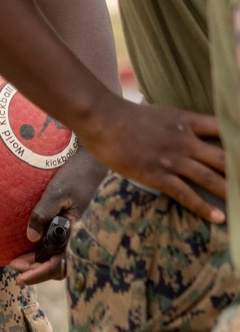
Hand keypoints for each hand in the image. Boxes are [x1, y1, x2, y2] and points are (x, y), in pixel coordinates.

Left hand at [10, 145, 104, 285]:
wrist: (95, 159)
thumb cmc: (78, 173)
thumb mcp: (57, 192)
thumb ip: (42, 214)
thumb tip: (31, 238)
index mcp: (80, 232)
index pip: (59, 264)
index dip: (39, 274)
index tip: (20, 278)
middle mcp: (83, 237)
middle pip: (59, 265)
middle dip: (36, 270)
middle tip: (14, 266)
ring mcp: (81, 233)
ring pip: (61, 258)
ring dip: (40, 262)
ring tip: (19, 261)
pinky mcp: (78, 227)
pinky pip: (64, 247)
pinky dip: (47, 252)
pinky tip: (33, 248)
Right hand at [81, 94, 225, 223]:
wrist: (104, 119)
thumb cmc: (127, 116)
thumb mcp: (162, 113)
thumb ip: (179, 123)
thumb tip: (185, 128)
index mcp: (189, 122)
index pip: (225, 128)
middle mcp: (186, 140)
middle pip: (225, 157)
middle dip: (238, 170)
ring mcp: (173, 159)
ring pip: (210, 177)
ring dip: (229, 192)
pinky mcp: (157, 175)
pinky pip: (186, 194)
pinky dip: (204, 207)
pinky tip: (218, 218)